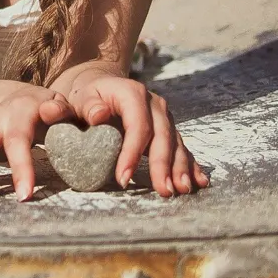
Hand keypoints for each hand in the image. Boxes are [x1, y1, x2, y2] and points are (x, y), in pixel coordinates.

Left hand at [64, 72, 208, 195]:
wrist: (97, 86)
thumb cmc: (84, 96)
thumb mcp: (79, 97)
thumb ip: (86, 106)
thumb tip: (99, 115)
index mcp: (132, 93)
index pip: (137, 125)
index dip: (133, 152)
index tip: (123, 178)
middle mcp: (153, 103)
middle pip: (162, 136)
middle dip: (163, 165)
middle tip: (163, 191)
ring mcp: (164, 116)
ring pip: (175, 143)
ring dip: (180, 168)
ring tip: (181, 189)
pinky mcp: (168, 127)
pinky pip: (181, 147)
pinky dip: (190, 164)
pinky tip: (199, 181)